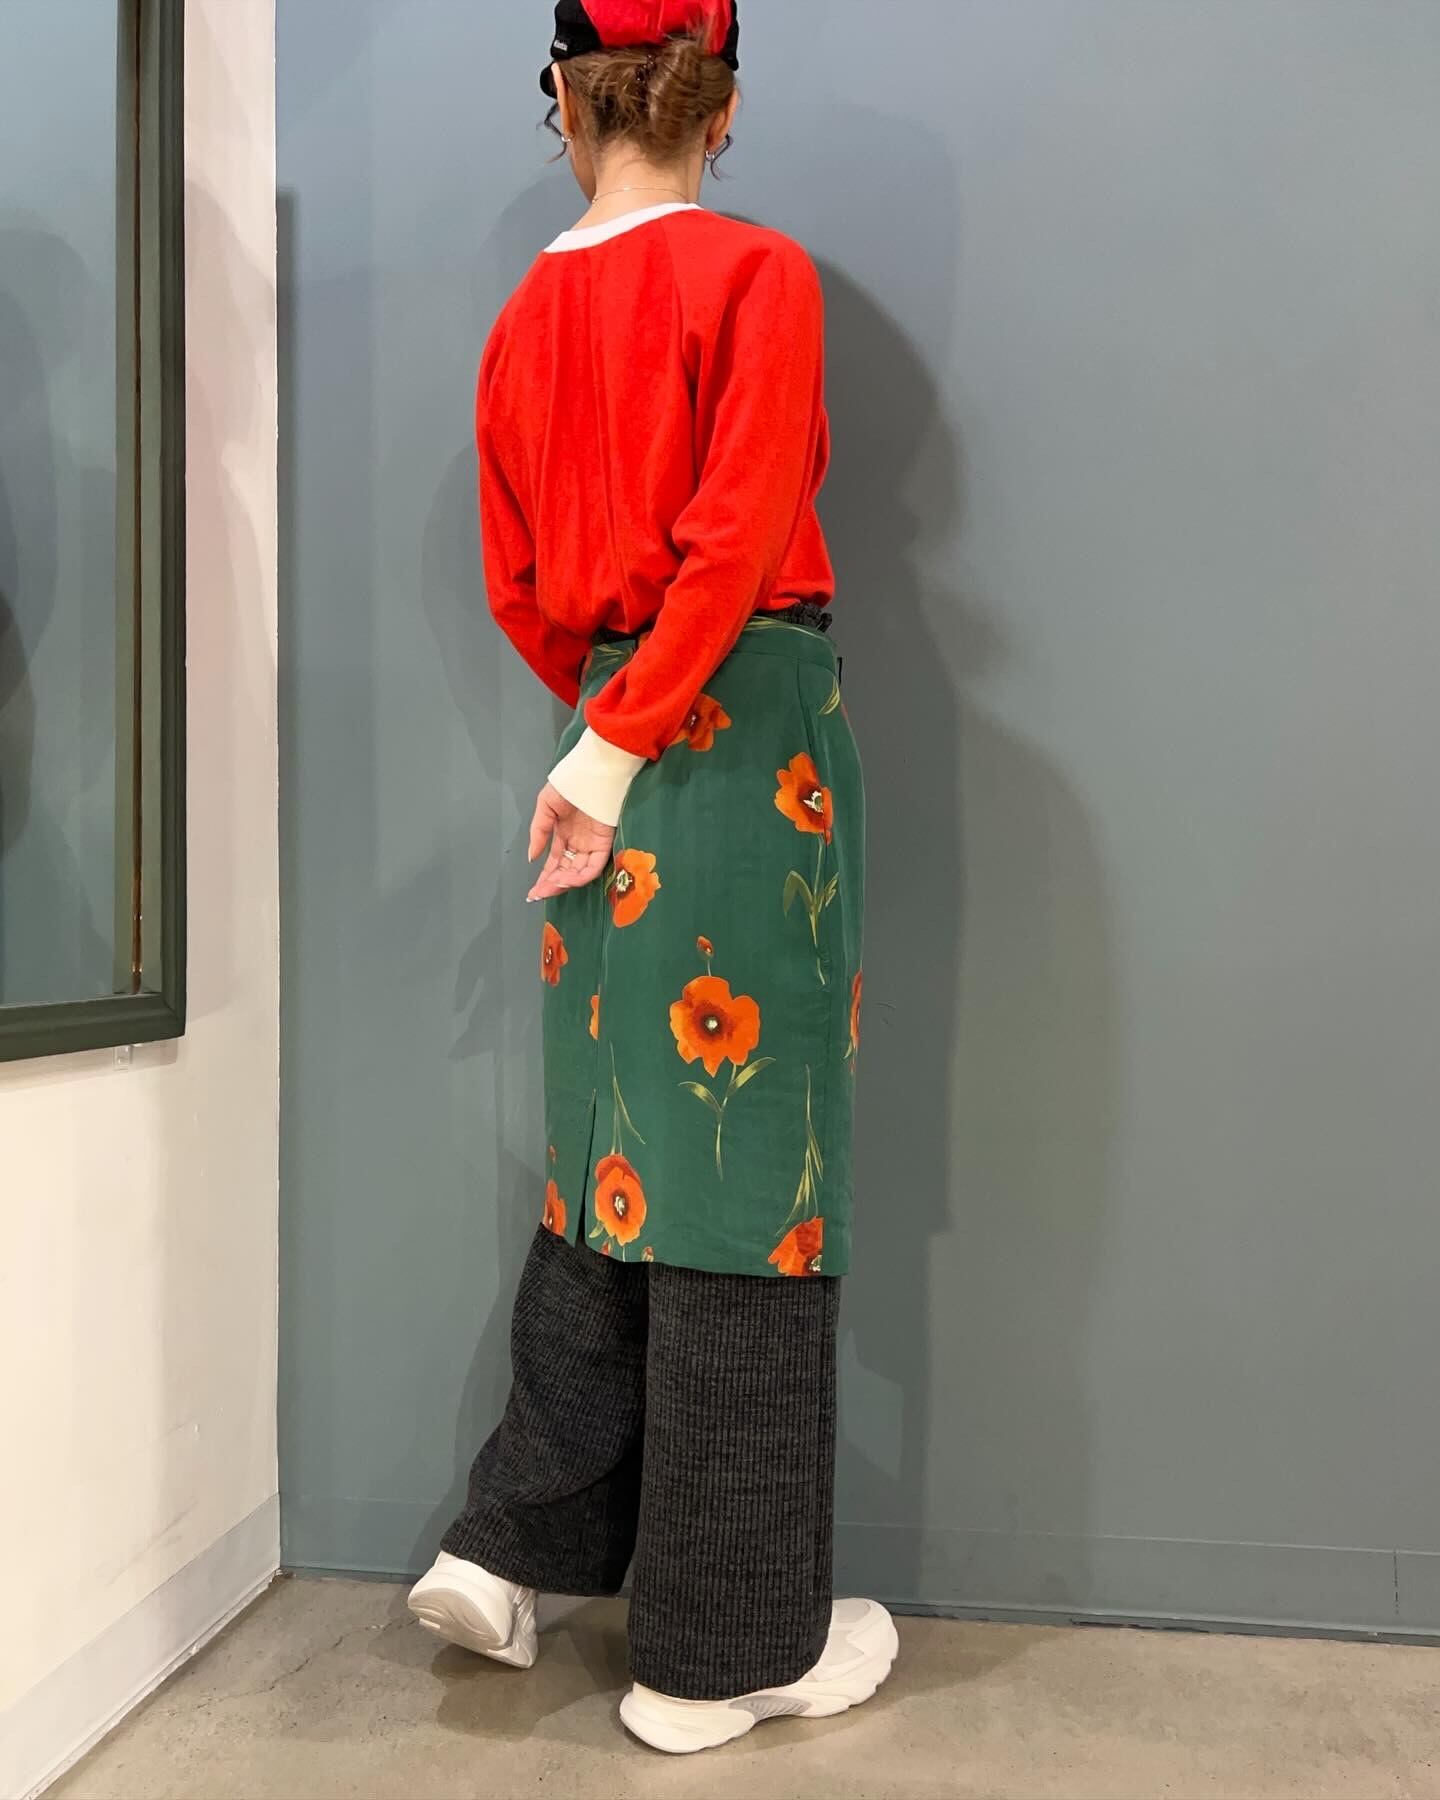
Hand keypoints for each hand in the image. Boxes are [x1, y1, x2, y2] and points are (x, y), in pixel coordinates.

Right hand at [526, 783, 614, 901]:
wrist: (592, 770)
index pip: (555, 862)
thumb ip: (539, 832)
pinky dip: (581, 876)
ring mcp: (592, 843)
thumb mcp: (545, 806)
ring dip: (565, 882)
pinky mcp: (605, 842)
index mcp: (564, 834)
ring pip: (579, 872)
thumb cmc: (570, 783)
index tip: (533, 892)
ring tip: (551, 887)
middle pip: (566, 871)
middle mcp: (578, 842)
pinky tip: (567, 880)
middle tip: (539, 894)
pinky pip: (594, 865)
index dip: (545, 877)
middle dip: (552, 884)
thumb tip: (531, 857)